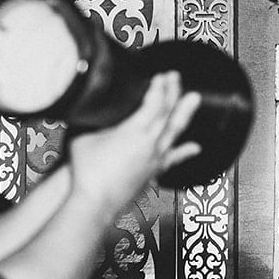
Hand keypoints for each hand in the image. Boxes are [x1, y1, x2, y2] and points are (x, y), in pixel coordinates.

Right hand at [66, 72, 201, 213]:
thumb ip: (94, 124)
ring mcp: (154, 160)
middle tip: (177, 78)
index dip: (158, 87)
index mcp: (134, 131)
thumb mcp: (84, 138)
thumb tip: (91, 115)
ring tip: (194, 100)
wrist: (94, 203)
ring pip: (175, 132)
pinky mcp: (152, 175)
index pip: (153, 102)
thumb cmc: (87, 173)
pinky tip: (195, 148)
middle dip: (173, 92)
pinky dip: (185, 152)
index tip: (160, 76)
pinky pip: (173, 159)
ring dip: (184, 114)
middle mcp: (150, 144)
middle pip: (168, 113)